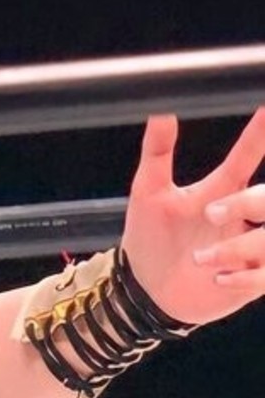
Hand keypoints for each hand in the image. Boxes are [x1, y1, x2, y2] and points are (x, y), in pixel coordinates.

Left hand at [121, 108, 264, 324]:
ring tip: (199, 259)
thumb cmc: (151, 236)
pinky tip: (218, 279)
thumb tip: (160, 112)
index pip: (247, 157)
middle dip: (247, 202)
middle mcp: (243, 217)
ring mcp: (249, 249)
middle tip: (209, 212)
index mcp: (224, 189)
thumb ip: (157, 153)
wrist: (144, 287)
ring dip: (239, 247)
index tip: (264, 110)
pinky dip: (244, 278)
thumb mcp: (148, 193)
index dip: (258, 135)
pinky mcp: (249, 280)